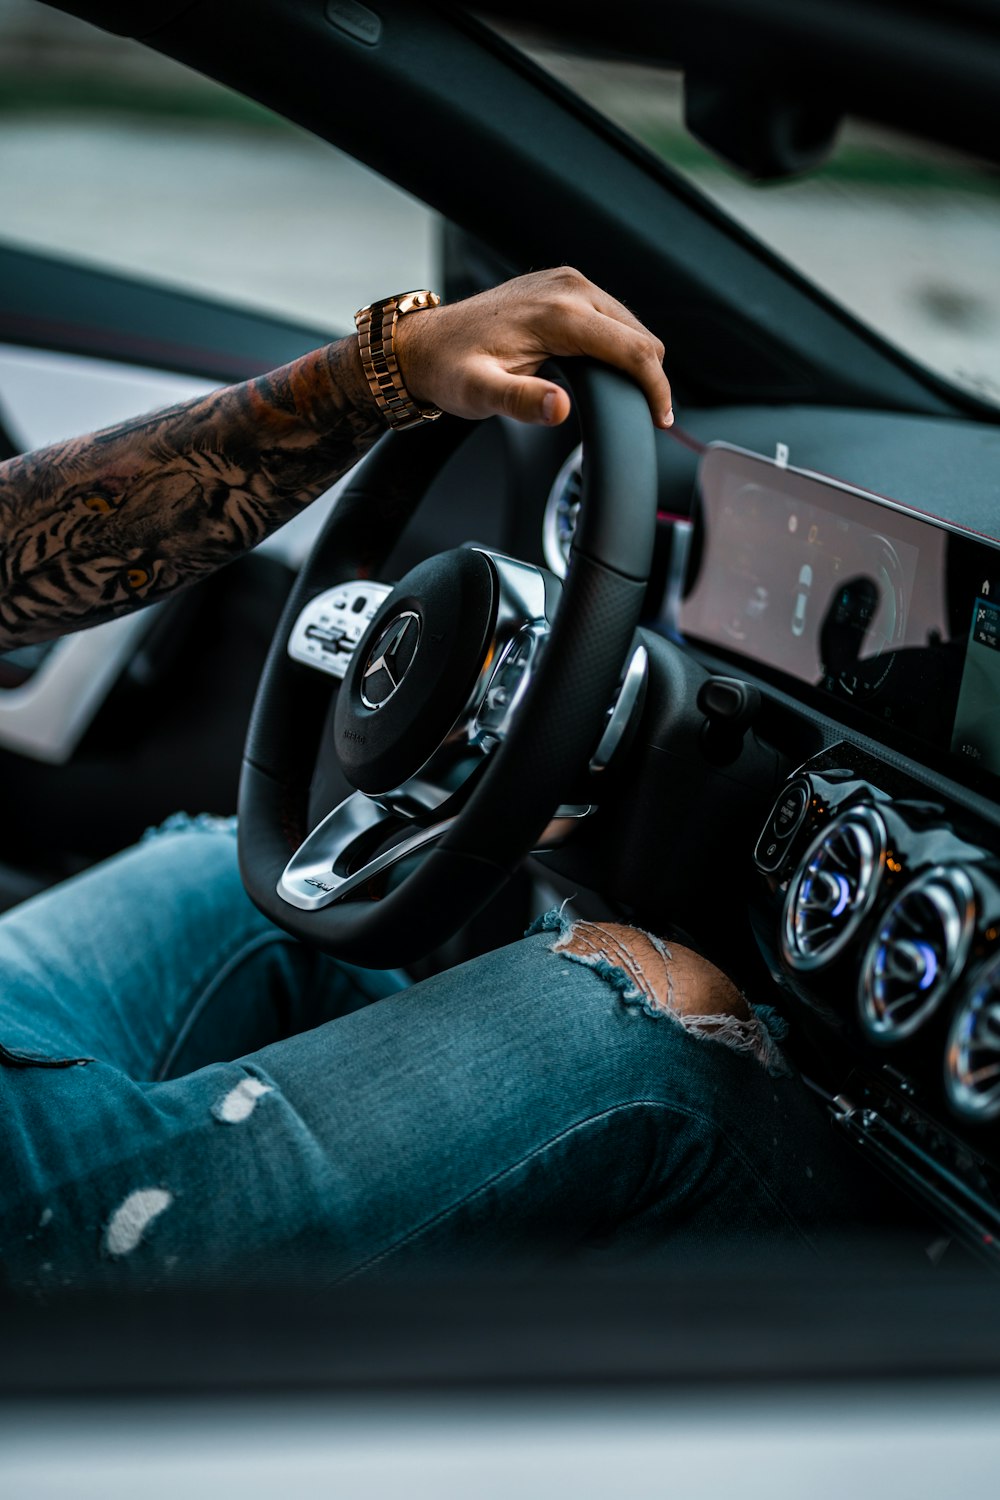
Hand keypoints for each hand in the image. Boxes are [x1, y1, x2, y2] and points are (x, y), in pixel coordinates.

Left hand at [393, 267, 672, 429]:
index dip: (655, 388)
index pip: (633, 349)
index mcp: (558, 312)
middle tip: (651, 417)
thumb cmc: (450, 369)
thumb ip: (521, 402)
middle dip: (652, 377)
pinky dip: (620, 345)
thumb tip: (560, 408)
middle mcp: (569, 287)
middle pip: (639, 334)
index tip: (661, 420)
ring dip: (638, 360)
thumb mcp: (479, 394)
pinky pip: (609, 316)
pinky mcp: (563, 286)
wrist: (425, 343)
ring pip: (629, 324)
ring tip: (635, 399)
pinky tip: (612, 373)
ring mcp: (567, 282)